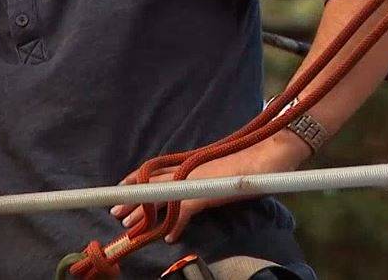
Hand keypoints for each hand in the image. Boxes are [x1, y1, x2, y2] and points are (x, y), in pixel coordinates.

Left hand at [108, 136, 308, 242]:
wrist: (272, 151)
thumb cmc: (251, 160)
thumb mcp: (221, 168)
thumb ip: (206, 175)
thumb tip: (201, 185)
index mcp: (193, 161)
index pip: (158, 169)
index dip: (138, 177)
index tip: (122, 185)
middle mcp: (191, 168)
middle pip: (153, 183)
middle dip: (133, 197)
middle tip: (115, 209)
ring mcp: (198, 179)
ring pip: (161, 196)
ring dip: (144, 211)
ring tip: (129, 224)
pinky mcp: (209, 191)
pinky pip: (185, 210)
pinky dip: (175, 225)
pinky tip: (168, 237)